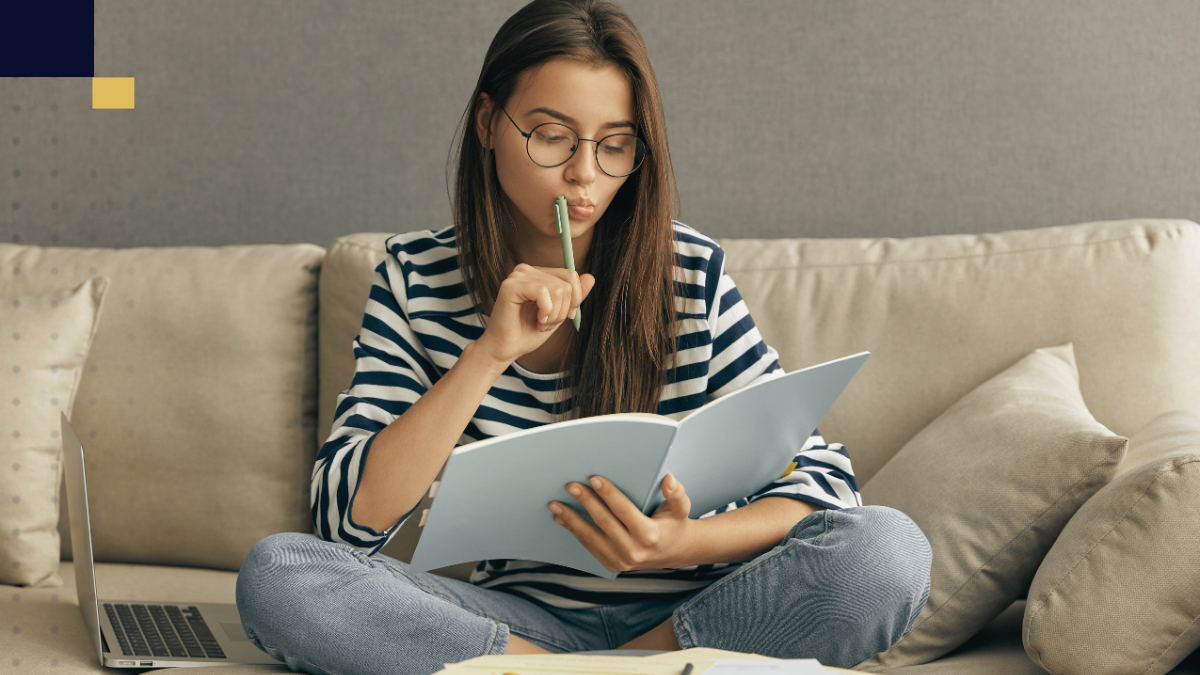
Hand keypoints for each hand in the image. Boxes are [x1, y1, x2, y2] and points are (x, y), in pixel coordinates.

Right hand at [474, 263, 595, 366]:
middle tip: (547, 324)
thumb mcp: (559, 314)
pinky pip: (543, 292)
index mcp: (539, 274)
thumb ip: (574, 296)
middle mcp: (527, 270)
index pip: (571, 275)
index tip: (564, 317)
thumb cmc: (528, 333)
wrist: (506, 350)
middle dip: (563, 311)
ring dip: (554, 315)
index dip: (575, 300)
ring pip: (557, 289)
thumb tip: (591, 277)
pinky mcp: (510, 285)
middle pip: (567, 284)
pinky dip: (545, 312)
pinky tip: (537, 321)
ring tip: (541, 324)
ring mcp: (518, 275)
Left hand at [548, 473, 694, 572]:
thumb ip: (676, 494)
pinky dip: (574, 531)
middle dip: (585, 502)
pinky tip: (563, 518)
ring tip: (556, 505)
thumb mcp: (681, 508)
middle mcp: (633, 551)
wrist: (674, 553)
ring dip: (571, 519)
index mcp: (649, 535)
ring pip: (590, 537)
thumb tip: (668, 479)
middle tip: (570, 486)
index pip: (624, 510)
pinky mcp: (611, 564)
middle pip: (603, 522)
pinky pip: (589, 546)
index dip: (608, 493)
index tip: (593, 478)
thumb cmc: (674, 525)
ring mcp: (620, 561)